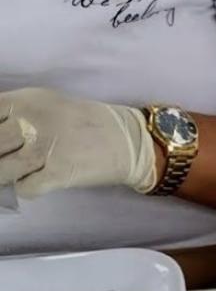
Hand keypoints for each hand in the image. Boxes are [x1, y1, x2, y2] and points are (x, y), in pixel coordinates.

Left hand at [0, 87, 156, 198]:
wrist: (128, 140)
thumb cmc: (85, 122)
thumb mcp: (45, 104)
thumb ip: (14, 113)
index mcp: (26, 101)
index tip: (3, 144)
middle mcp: (30, 123)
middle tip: (10, 159)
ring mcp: (43, 150)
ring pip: (1, 171)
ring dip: (5, 175)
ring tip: (18, 172)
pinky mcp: (57, 175)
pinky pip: (25, 189)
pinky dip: (27, 188)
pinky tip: (37, 181)